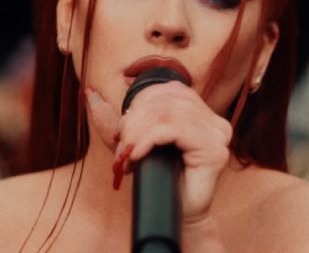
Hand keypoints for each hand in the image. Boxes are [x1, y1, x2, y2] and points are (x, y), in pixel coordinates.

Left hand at [86, 82, 232, 221]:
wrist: (175, 217)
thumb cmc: (157, 181)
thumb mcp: (132, 144)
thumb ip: (114, 120)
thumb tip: (90, 94)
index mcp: (201, 113)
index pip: (169, 90)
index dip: (140, 103)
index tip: (123, 131)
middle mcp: (214, 121)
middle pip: (167, 100)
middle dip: (136, 120)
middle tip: (122, 146)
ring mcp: (218, 135)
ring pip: (169, 113)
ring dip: (139, 132)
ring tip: (127, 154)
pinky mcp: (214, 152)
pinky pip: (175, 130)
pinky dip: (150, 139)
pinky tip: (138, 155)